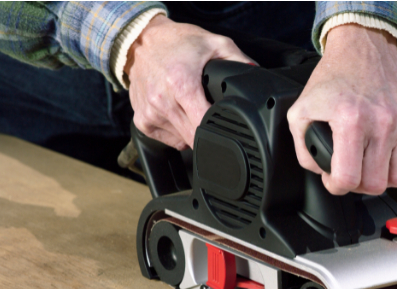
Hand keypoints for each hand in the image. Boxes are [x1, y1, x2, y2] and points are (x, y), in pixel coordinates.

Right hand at [125, 15, 253, 149]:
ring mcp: (150, 114)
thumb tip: (256, 77)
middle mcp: (163, 101)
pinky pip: (169, 140)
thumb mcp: (215, 44)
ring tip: (192, 108)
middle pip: (195, 138)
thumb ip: (239, 61)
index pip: (204, 125)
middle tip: (212, 115)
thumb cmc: (176, 42)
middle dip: (209, 132)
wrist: (140, 39)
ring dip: (192, 130)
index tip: (227, 126)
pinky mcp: (143, 121)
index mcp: (181, 85)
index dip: (220, 130)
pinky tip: (179, 114)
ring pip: (183, 141)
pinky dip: (178, 132)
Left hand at [287, 24, 396, 194]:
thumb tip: (322, 173)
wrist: (363, 50)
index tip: (334, 179)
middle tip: (352, 170)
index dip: (336, 186)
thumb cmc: (333, 83)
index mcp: (351, 121)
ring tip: (370, 165)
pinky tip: (390, 157)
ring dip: (383, 177)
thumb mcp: (301, 112)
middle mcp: (382, 121)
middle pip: (375, 184)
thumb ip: (303, 150)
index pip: (348, 179)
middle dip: (359, 185)